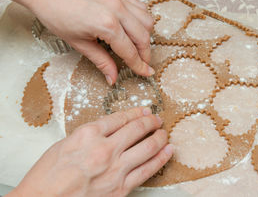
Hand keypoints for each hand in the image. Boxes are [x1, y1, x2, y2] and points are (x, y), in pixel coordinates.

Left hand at [0, 0, 153, 84]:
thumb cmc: (57, 15)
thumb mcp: (79, 43)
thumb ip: (101, 61)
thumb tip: (113, 78)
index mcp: (107, 25)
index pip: (130, 51)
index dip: (139, 65)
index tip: (146, 73)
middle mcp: (118, 10)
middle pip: (143, 37)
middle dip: (145, 54)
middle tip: (142, 64)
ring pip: (147, 21)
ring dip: (146, 36)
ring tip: (139, 47)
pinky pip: (141, 7)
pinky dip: (143, 20)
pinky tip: (136, 28)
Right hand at [8, 107, 172, 196]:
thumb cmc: (48, 176)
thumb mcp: (65, 143)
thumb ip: (90, 133)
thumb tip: (111, 127)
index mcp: (88, 134)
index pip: (120, 118)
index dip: (136, 112)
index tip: (144, 110)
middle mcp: (104, 149)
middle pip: (137, 129)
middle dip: (151, 122)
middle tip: (157, 119)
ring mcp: (115, 169)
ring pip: (147, 147)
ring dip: (159, 137)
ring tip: (164, 133)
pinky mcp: (121, 188)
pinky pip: (148, 170)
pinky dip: (161, 158)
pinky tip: (168, 150)